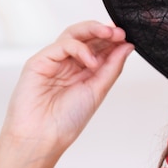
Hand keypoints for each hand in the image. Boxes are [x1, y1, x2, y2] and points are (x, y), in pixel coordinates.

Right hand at [0, 21, 133, 167]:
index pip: (99, 46)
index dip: (113, 40)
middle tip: (120, 32)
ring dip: (94, 30)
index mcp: (83, 70)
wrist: (43, 137)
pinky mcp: (39, 61)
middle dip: (105, 31)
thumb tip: (127, 46)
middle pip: (87, 36)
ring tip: (111, 34)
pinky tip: (92, 61)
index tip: (127, 37)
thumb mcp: (98, 90)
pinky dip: (80, 48)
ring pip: (73, 34)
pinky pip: (61, 45)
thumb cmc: (67, 119)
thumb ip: (112, 67)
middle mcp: (68, 63)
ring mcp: (53, 60)